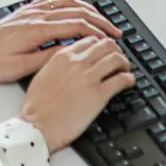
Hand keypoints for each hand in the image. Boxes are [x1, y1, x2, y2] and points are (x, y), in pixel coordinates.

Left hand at [0, 0, 120, 84]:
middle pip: (76, 12)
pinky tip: (78, 6)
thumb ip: (47, 58)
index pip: (76, 26)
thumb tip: (71, 51)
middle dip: (99, 21)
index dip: (97, 33)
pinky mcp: (27, 10)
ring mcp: (31, 10)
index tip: (110, 41)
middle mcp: (36, 16)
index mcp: (36, 30)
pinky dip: (71, 1)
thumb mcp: (20, 68)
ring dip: (88, 9)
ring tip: (102, 20)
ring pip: (67, 3)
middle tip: (114, 32)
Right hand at [20, 36, 134, 152]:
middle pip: (106, 45)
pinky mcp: (99, 94)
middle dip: (115, 50)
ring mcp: (89, 77)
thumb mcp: (42, 74)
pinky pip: (122, 79)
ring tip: (125, 70)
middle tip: (117, 58)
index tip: (103, 51)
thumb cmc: (36, 106)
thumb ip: (56, 64)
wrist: (38, 125)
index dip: (99, 45)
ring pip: (116, 58)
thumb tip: (68, 64)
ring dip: (124, 63)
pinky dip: (129, 79)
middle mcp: (77, 62)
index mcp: (62, 56)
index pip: (89, 40)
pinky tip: (128, 82)